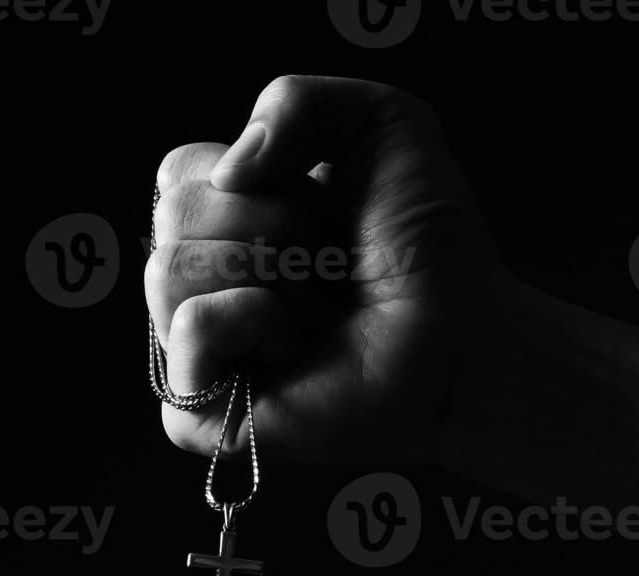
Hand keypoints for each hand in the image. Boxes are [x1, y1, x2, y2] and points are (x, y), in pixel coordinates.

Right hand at [148, 75, 509, 461]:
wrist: (466, 330)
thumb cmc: (426, 240)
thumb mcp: (378, 122)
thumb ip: (291, 99)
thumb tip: (229, 172)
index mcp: (220, 222)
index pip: (177, 171)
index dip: (257, 176)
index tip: (320, 208)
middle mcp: (198, 284)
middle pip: (175, 213)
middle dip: (276, 223)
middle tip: (329, 265)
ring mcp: (194, 352)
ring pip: (172, 268)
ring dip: (273, 275)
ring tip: (319, 309)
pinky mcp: (198, 412)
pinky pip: (191, 328)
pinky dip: (255, 321)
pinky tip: (296, 349)